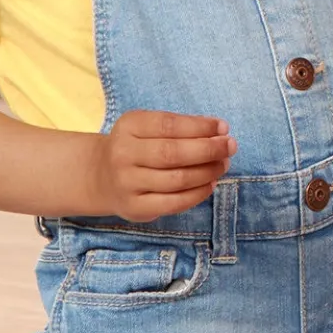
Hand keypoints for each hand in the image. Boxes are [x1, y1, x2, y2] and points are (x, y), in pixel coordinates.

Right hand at [89, 110, 236, 219]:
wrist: (102, 177)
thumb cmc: (138, 147)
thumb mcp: (148, 127)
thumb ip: (180, 126)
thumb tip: (219, 131)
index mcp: (129, 126)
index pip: (169, 125)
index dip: (200, 127)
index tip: (223, 127)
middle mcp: (123, 154)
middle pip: (173, 153)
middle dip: (209, 149)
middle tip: (230, 146)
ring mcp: (127, 183)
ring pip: (177, 179)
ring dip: (207, 171)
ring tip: (223, 164)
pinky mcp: (135, 207)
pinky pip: (174, 203)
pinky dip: (198, 194)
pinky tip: (210, 184)